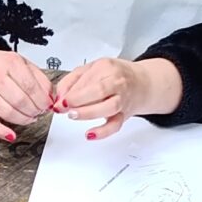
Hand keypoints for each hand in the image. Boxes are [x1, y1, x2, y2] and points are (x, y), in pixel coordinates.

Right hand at [0, 39, 52, 143]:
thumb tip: (51, 97)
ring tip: (30, 118)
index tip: (47, 105)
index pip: (30, 86)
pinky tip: (11, 135)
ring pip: (7, 112)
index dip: (42, 100)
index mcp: (10, 63)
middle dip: (34, 110)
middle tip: (40, 112)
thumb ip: (40, 79)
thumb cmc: (1, 65)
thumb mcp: (24, 63)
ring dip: (23, 119)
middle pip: (20, 100)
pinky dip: (0, 131)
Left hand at [52, 57, 179, 139]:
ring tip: (73, 115)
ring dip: (88, 113)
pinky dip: (103, 132)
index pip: (87, 78)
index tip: (59, 101)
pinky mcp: (124, 115)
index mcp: (106, 68)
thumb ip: (71, 80)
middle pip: (99, 91)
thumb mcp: (91, 69)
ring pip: (109, 107)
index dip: (70, 92)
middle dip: (78, 100)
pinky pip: (116, 125)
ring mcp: (122, 99)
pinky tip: (90, 134)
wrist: (142, 83)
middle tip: (64, 107)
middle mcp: (117, 83)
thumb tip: (58, 96)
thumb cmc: (115, 75)